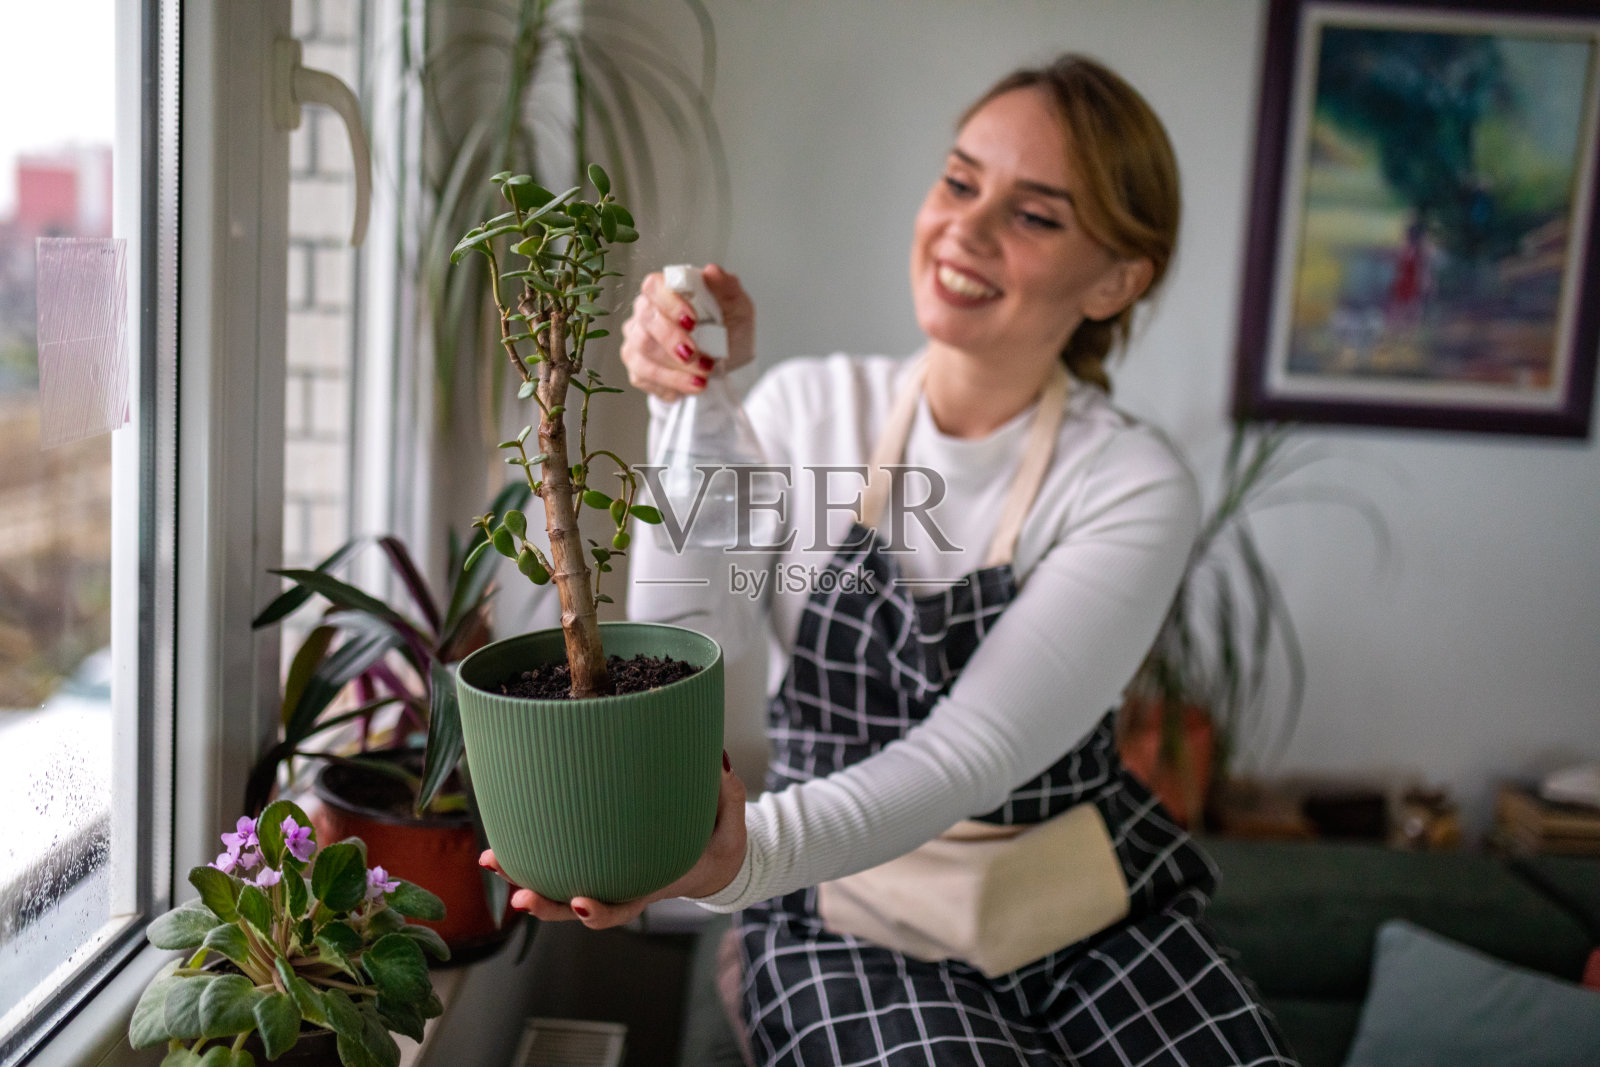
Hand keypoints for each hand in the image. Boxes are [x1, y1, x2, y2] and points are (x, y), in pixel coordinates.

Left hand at [478, 751, 747, 929]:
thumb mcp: (732, 826)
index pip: (624, 907)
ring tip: (490, 860)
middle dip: (545, 903)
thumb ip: (726, 798)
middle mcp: (622, 885)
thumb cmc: (719, 843)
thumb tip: (718, 765)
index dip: (600, 911)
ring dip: (521, 876)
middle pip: (576, 907)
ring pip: (556, 885)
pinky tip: (502, 837)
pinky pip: (557, 858)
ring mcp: (604, 871)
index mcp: (654, 884)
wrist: (711, 861)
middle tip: (519, 897)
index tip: (581, 903)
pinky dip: (529, 851)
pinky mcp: (593, 852)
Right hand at [620, 263, 754, 401]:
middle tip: (698, 356)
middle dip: (672, 340)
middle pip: (645, 320)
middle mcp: (646, 314)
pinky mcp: (637, 370)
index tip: (692, 321)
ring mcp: (637, 342)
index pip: (653, 286)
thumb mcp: (739, 309)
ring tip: (704, 376)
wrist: (730, 370)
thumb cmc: (731, 333)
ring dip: (675, 368)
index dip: (669, 302)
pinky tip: (691, 385)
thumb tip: (712, 271)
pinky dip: (671, 385)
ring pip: (642, 353)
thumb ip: (727, 287)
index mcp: (667, 291)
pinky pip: (643, 378)